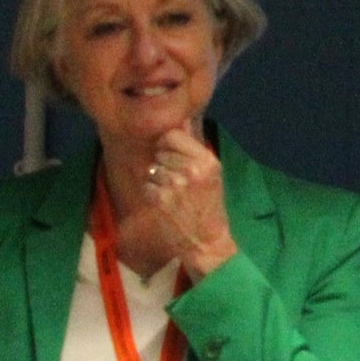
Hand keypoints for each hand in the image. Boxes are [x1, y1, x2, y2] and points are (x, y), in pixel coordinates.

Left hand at [130, 127, 238, 281]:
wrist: (207, 240)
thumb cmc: (210, 206)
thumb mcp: (211, 174)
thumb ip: (194, 149)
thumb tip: (181, 120)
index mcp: (207, 161)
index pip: (172, 135)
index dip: (168, 144)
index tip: (173, 156)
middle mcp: (192, 169)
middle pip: (161, 152)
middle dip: (164, 163)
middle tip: (178, 181)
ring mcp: (175, 184)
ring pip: (152, 168)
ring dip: (158, 179)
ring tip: (173, 193)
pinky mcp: (160, 198)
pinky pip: (147, 185)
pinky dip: (152, 193)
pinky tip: (166, 203)